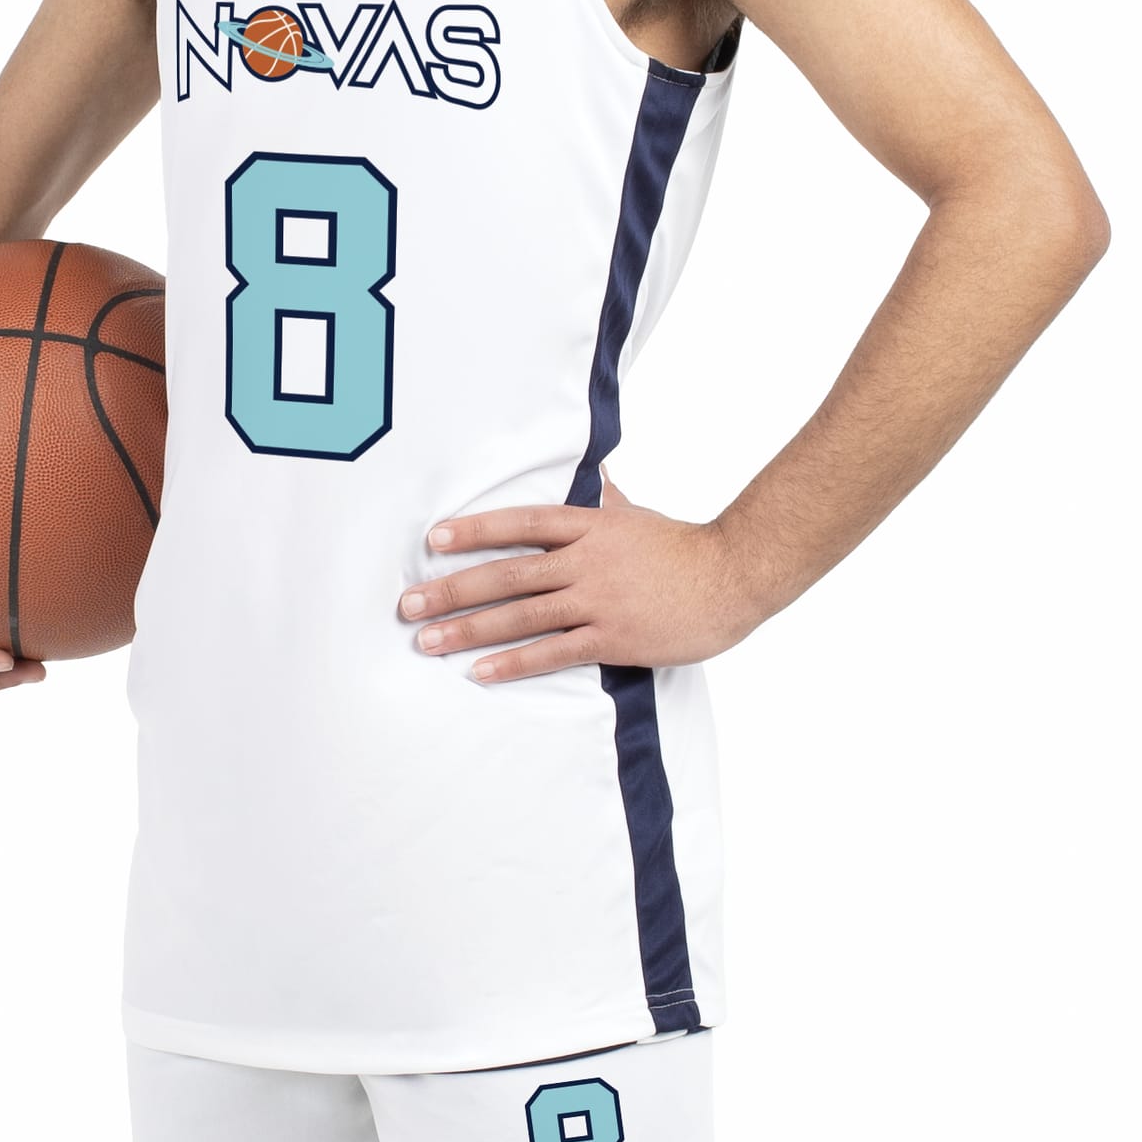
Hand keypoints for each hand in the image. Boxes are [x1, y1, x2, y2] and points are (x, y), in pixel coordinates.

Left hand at [395, 483, 769, 682]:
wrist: (733, 578)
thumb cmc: (683, 547)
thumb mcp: (635, 514)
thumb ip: (602, 498)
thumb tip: (589, 469)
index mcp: (591, 527)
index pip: (521, 524)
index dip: (475, 531)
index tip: (434, 540)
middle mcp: (587, 561)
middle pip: (507, 574)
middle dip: (452, 589)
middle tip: (407, 605)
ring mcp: (598, 601)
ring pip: (521, 615)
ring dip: (469, 629)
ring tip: (428, 642)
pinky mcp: (613, 637)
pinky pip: (553, 652)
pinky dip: (514, 662)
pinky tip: (480, 672)